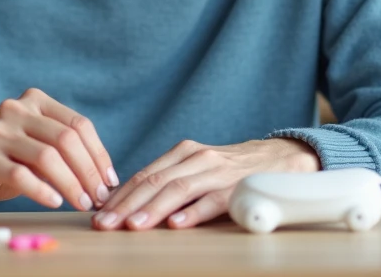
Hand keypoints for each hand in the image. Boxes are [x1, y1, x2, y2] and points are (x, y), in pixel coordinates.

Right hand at [0, 87, 117, 218]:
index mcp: (34, 100)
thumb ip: (67, 151)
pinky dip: (43, 191)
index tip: (109, 182)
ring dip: (71, 184)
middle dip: (88, 171)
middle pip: (65, 139)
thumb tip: (107, 178)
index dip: (99, 154)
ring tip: (82, 204)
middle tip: (98, 198)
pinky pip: (21, 175)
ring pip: (46, 157)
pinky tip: (55, 203)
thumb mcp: (40, 150)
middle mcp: (14, 109)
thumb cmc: (9, 166)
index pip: (78, 124)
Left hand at [92, 137, 319, 230]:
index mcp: (181, 154)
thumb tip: (130, 207)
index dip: (118, 195)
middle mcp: (196, 158)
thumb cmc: (232, 172)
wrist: (283, 159)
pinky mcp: (239, 186)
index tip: (96, 214)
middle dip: (125, 205)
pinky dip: (193, 212)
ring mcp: (217, 171)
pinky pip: (213, 200)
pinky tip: (177, 224)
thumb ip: (170, 183)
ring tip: (132, 226)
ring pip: (177, 189)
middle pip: (153, 182)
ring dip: (152, 209)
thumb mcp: (197, 170)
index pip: (142, 175)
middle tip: (103, 224)